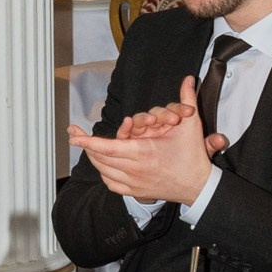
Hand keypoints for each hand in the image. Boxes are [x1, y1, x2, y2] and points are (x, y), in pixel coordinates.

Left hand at [70, 73, 216, 204]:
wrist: (198, 186)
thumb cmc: (192, 156)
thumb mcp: (191, 126)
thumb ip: (187, 100)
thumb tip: (189, 78)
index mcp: (144, 152)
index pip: (108, 147)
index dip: (88, 141)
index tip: (73, 135)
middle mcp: (135, 169)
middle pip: (100, 158)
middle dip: (86, 146)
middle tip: (75, 135)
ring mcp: (134, 183)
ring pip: (104, 170)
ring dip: (94, 158)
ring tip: (87, 146)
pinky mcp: (135, 193)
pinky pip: (111, 183)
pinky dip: (104, 173)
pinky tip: (103, 164)